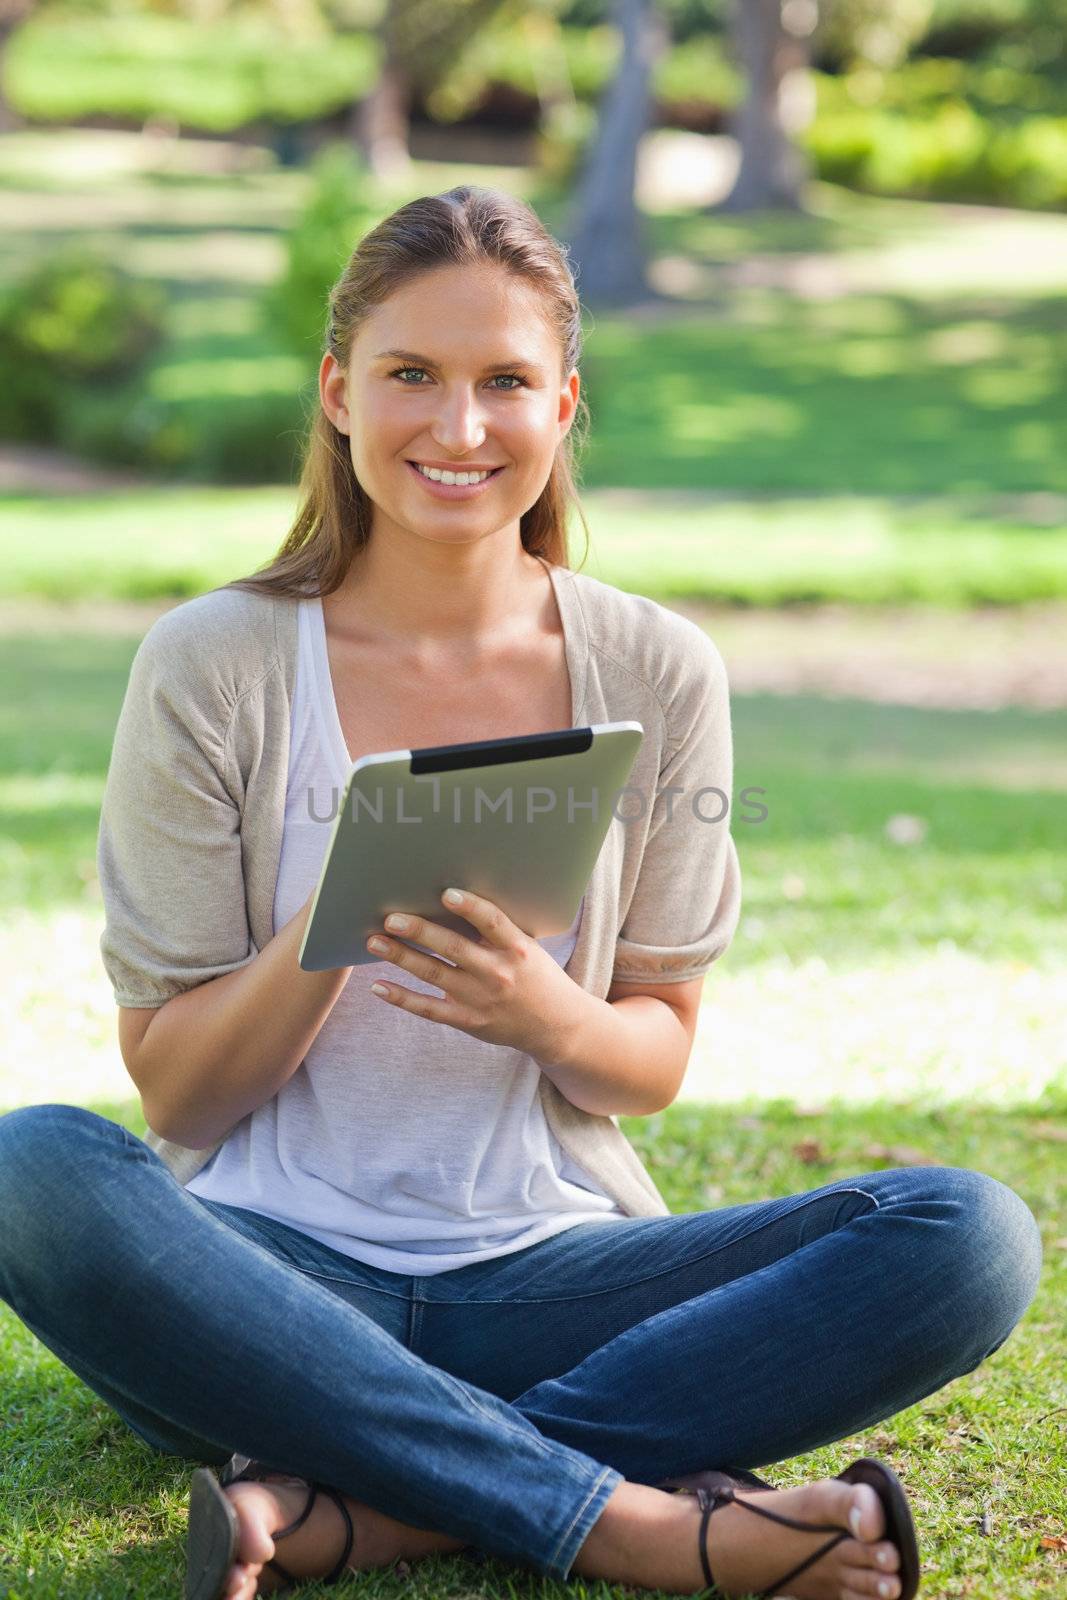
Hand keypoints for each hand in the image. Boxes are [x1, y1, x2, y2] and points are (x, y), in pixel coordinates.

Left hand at [364, 887, 580, 1062]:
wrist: (555, 1025)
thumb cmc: (536, 975)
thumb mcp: (527, 947)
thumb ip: (498, 930)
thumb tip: (453, 898)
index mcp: (517, 949)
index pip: (492, 922)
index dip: (470, 907)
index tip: (446, 894)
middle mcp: (497, 973)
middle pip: (453, 947)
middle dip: (420, 931)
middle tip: (390, 917)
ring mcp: (480, 999)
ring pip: (434, 974)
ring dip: (401, 957)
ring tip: (374, 941)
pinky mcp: (468, 1020)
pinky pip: (428, 1008)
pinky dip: (402, 997)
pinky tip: (378, 986)